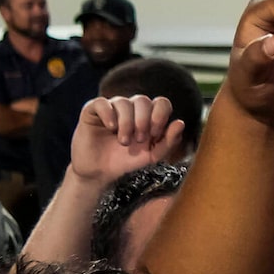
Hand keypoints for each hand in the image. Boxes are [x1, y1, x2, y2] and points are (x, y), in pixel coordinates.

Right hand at [70, 93, 186, 188]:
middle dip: (143, 121)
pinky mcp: (92, 111)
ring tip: (124, 141)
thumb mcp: (153, 155)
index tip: (155, 134)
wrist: (100, 172)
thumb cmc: (127, 161)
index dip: (160, 116)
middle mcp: (131, 108)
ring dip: (127, 123)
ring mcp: (111, 107)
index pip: (161, 103)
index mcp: (148, 115)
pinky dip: (108, 114)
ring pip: (123, 102)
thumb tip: (180, 123)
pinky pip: (101, 102)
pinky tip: (111, 127)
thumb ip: (169, 141)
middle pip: (143, 100)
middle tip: (139, 139)